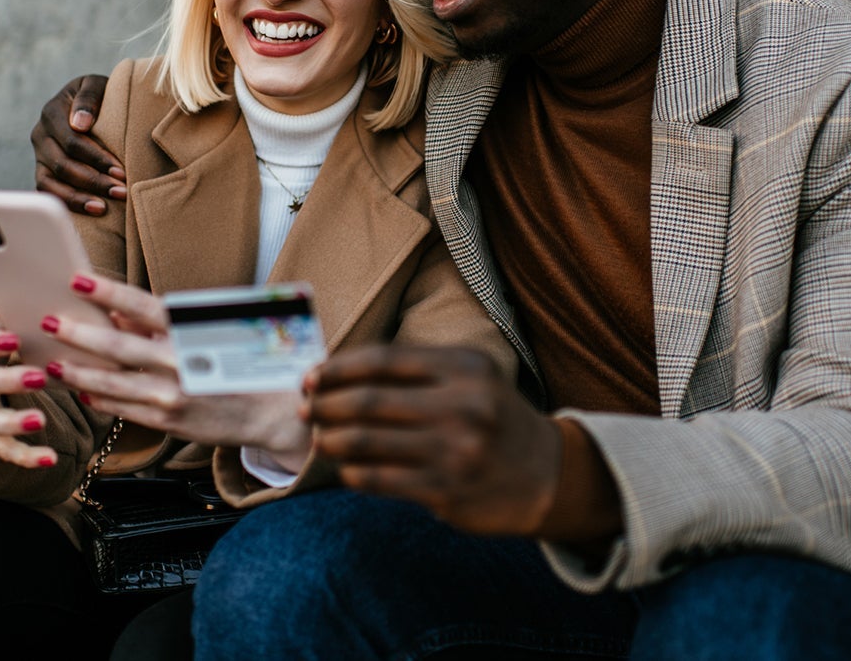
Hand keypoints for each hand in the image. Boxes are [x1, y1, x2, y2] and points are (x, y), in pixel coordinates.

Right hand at [31, 73, 120, 214]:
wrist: (92, 104)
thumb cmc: (100, 95)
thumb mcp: (96, 85)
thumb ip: (89, 98)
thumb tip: (80, 124)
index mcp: (51, 112)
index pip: (72, 141)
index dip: (96, 158)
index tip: (120, 171)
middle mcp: (40, 135)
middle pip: (62, 165)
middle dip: (93, 181)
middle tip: (121, 192)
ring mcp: (38, 156)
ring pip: (50, 184)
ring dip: (79, 198)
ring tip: (104, 208)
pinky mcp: (42, 172)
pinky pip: (48, 193)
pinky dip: (67, 204)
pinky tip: (90, 210)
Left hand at [44, 275, 311, 466]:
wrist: (277, 410)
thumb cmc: (244, 361)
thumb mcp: (211, 332)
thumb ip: (162, 324)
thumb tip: (118, 313)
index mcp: (192, 332)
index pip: (142, 306)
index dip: (108, 293)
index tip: (78, 280)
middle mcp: (181, 362)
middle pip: (118, 345)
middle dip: (78, 333)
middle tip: (48, 320)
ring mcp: (173, 396)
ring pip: (112, 383)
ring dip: (78, 372)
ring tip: (51, 363)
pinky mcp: (170, 422)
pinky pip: (124, 411)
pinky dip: (100, 401)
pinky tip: (81, 393)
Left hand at [303, 345, 561, 533]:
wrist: (546, 475)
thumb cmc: (492, 417)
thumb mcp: (470, 378)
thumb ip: (416, 371)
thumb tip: (337, 375)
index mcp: (466, 367)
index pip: (384, 360)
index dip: (339, 367)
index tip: (311, 376)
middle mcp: (464, 405)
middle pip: (370, 400)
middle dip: (327, 403)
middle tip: (305, 408)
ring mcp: (456, 451)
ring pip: (368, 441)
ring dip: (332, 439)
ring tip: (319, 438)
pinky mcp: (447, 491)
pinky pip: (379, 479)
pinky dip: (352, 472)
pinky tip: (345, 468)